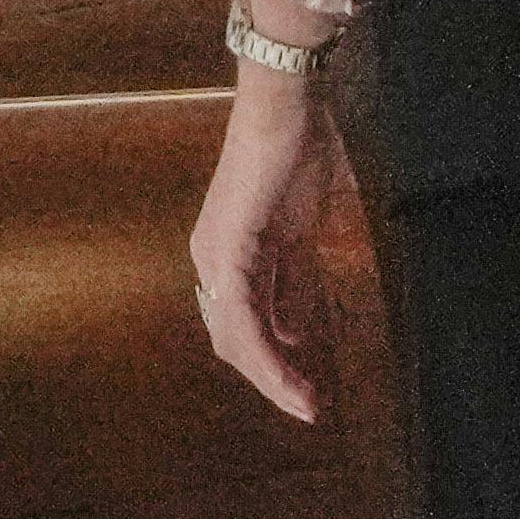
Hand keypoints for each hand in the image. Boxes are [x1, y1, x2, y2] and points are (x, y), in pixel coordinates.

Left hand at [189, 53, 337, 424]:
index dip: (271, 364)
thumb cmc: (297, 158)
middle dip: (270, 379)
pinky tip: (287, 371)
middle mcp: (212, 263)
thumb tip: (291, 331)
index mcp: (229, 259)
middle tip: (307, 408)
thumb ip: (293, 282)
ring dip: (271, 375)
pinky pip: (243, 312)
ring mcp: (215, 256)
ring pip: (235, 335)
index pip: (241, 328)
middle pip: (233, 340)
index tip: (305, 394)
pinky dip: (266, 348)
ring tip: (304, 403)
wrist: (287, 110)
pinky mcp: (228, 247)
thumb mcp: (300, 233)